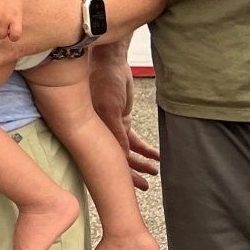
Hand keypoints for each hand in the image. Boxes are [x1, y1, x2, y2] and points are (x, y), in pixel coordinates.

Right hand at [89, 44, 159, 190]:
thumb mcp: (110, 107)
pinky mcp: (121, 119)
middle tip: (146, 187)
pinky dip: (145, 148)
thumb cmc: (104, 81)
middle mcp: (99, 133)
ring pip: (127, 151)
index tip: (133, 188)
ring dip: (141, 162)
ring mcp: (110, 126)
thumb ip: (115, 133)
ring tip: (155, 172)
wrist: (110, 60)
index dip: (119, 175)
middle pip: (116, 159)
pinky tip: (157, 155)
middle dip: (131, 175)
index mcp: (92, 132)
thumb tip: (123, 157)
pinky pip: (133, 139)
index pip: (106, 159)